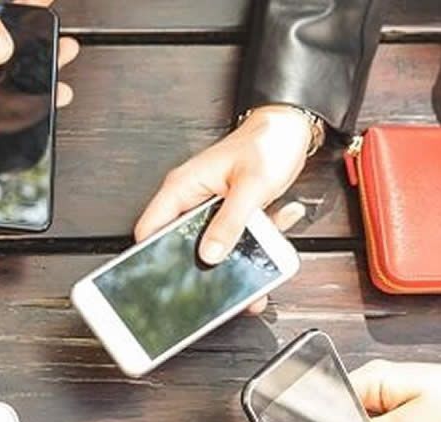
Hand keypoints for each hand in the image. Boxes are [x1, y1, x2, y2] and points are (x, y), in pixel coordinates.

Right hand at [136, 105, 312, 265]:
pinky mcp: (228, 212)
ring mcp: (210, 206)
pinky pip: (234, 235)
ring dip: (238, 248)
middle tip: (227, 269)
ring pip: (212, 243)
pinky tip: (276, 223)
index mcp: (182, 186)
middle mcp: (191, 197)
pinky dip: (256, 238)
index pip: (150, 227)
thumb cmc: (268, 143)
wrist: (291, 128)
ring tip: (261, 242)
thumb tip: (210, 254)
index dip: (152, 254)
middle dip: (205, 259)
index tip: (169, 273)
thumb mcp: (250, 186)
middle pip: (181, 242)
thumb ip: (230, 222)